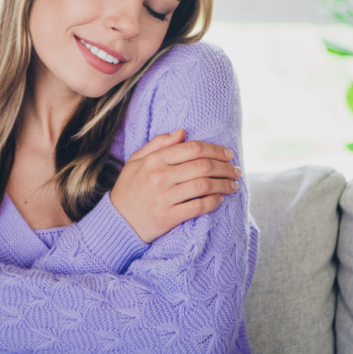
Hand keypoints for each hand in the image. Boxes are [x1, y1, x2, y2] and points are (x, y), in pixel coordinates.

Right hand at [110, 129, 240, 242]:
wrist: (116, 221)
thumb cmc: (128, 189)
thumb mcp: (136, 161)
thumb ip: (158, 144)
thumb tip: (182, 132)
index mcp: (154, 160)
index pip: (192, 148)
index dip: (215, 149)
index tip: (228, 153)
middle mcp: (160, 176)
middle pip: (203, 166)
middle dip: (225, 166)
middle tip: (236, 170)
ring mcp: (165, 197)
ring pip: (204, 185)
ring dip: (224, 184)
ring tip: (233, 185)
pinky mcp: (168, 216)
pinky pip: (198, 207)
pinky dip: (213, 202)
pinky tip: (219, 199)